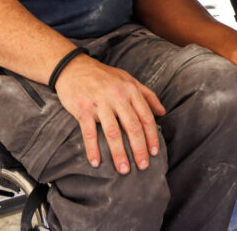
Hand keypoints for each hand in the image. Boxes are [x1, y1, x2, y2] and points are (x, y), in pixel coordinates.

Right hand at [53, 54, 165, 173]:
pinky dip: (93, 149)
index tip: (154, 152)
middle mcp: (117, 96)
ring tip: (123, 170)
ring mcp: (100, 102)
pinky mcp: (83, 108)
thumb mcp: (128, 79)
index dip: (152, 136)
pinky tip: (96, 162)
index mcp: (130, 90)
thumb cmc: (103, 76)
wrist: (74, 67)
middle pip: (132, 126)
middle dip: (139, 149)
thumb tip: (162, 112)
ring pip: (113, 132)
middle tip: (142, 166)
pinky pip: (89, 132)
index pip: (146, 117)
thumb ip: (147, 95)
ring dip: (119, 153)